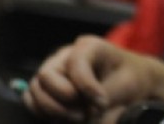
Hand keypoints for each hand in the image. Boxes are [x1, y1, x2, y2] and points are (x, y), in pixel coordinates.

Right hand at [23, 36, 158, 122]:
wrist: (131, 82)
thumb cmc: (129, 78)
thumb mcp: (126, 84)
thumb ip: (104, 96)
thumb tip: (87, 113)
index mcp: (89, 46)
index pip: (75, 63)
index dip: (86, 86)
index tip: (101, 103)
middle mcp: (66, 55)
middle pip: (46, 75)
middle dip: (64, 98)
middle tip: (84, 113)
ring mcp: (54, 70)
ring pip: (35, 89)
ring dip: (53, 108)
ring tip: (78, 117)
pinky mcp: (48, 87)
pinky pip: (32, 99)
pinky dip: (43, 111)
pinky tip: (64, 117)